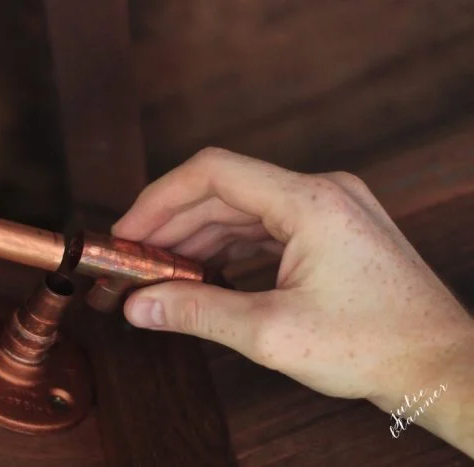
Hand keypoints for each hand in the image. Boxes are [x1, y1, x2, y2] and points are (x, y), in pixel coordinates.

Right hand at [113, 147, 473, 455]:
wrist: (439, 366)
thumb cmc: (375, 346)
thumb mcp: (271, 332)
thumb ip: (197, 312)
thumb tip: (141, 305)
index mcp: (309, 202)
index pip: (212, 173)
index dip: (160, 198)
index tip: (128, 230)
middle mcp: (320, 192)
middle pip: (224, 191)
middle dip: (173, 224)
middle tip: (137, 258)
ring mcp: (329, 208)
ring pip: (244, 209)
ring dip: (200, 237)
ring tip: (163, 269)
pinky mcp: (332, 229)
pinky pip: (267, 226)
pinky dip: (231, 246)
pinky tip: (207, 271)